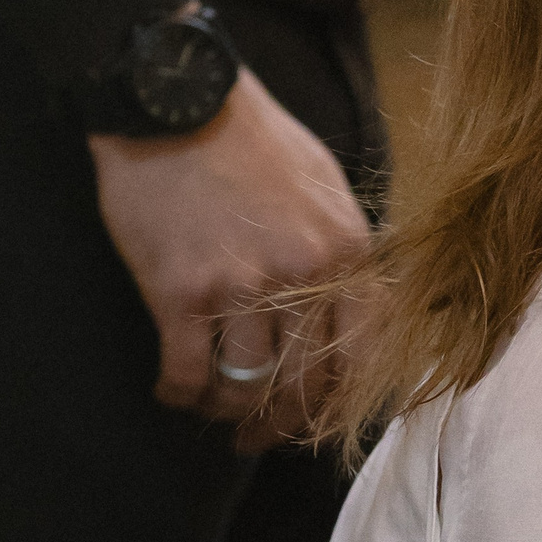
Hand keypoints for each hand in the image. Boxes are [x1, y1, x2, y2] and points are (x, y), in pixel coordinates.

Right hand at [88, 66, 370, 448]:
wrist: (180, 102)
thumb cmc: (255, 142)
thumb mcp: (328, 190)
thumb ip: (346, 253)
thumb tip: (360, 313)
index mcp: (349, 253)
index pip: (366, 354)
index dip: (344, 401)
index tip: (324, 421)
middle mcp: (303, 276)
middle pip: (305, 384)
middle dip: (284, 426)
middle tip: (261, 439)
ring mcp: (241, 285)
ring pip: (246, 385)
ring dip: (229, 413)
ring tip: (217, 414)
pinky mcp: (181, 289)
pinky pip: (187, 369)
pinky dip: (181, 394)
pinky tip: (175, 393)